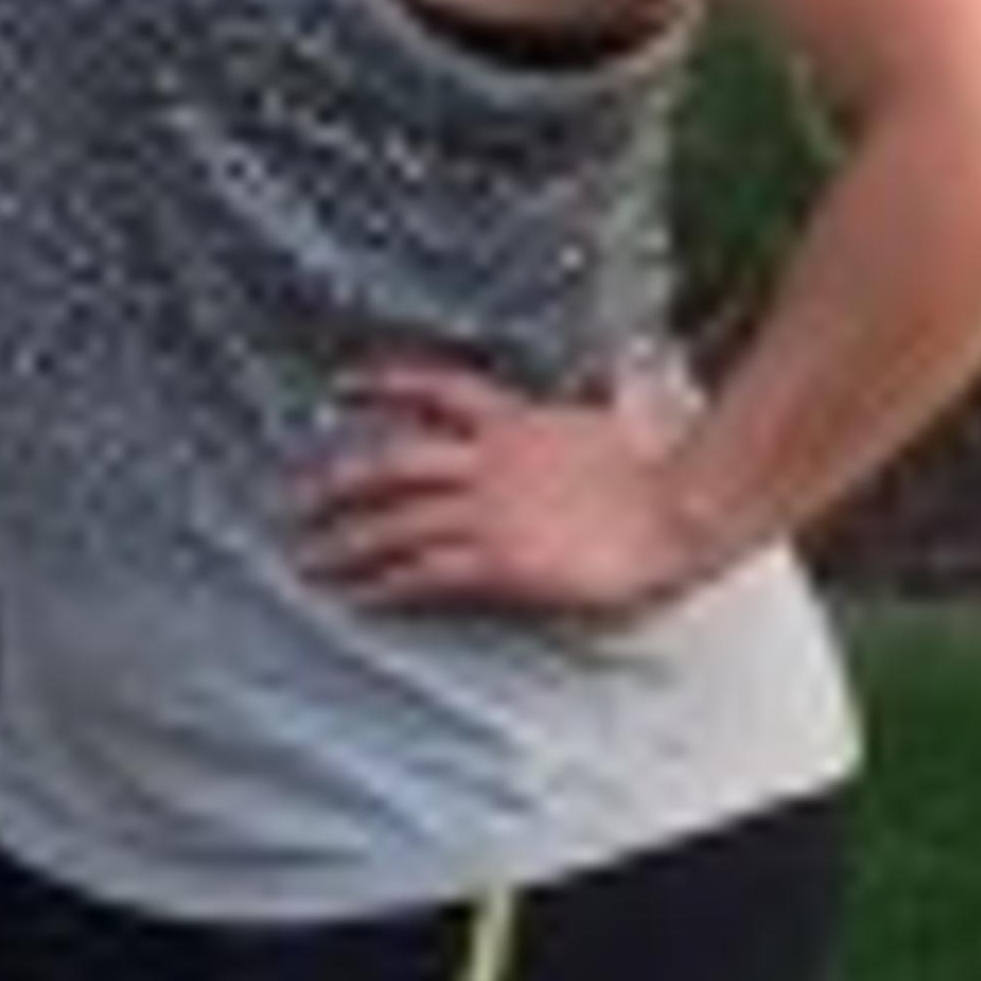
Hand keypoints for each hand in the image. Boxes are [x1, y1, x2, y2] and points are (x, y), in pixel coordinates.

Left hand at [295, 353, 708, 621]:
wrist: (687, 507)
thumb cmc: (664, 473)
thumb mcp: (610, 423)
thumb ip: (573, 416)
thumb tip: (591, 393)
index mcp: (517, 423)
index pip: (437, 390)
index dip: (386, 382)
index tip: (344, 382)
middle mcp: (491, 462)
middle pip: (393, 462)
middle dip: (337, 480)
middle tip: (294, 496)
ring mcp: (491, 511)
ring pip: (396, 523)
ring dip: (345, 542)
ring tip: (308, 559)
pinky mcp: (500, 560)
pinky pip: (425, 573)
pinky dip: (386, 585)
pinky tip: (358, 597)